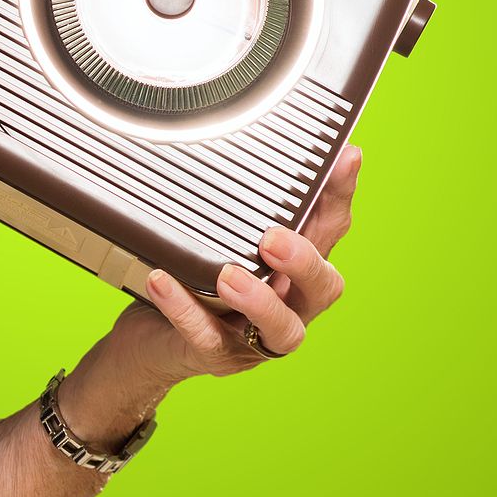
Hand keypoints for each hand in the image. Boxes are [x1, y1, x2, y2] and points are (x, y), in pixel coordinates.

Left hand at [113, 143, 360, 382]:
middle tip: (273, 238)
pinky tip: (161, 280)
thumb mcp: (224, 240)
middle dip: (304, 261)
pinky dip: (183, 308)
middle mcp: (288, 305)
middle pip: (324, 288)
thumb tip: (253, 139)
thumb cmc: (197, 282)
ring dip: (259, 300)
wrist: (152, 342)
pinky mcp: (214, 356)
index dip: (340, 196)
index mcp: (296, 271)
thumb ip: (243, 206)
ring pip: (281, 329)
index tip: (343, 156)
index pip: (331, 231)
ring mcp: (254, 338)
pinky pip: (205, 338)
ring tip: (227, 275)